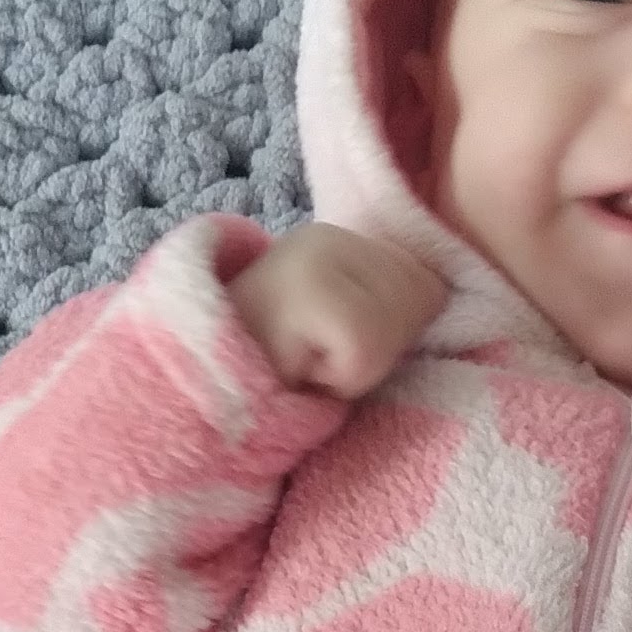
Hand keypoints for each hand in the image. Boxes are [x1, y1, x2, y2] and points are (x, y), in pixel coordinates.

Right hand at [227, 223, 448, 398]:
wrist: (193, 394)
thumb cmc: (268, 376)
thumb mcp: (328, 334)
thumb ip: (378, 308)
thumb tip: (437, 302)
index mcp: (336, 240)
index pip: (426, 284)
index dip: (397, 332)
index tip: (337, 353)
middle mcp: (325, 237)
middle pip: (421, 300)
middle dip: (383, 347)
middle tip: (321, 365)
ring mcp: (313, 259)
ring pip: (397, 327)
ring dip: (360, 370)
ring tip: (308, 372)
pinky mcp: (306, 295)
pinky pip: (367, 353)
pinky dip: (342, 383)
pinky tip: (300, 379)